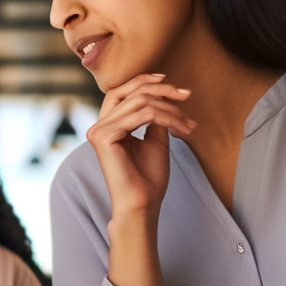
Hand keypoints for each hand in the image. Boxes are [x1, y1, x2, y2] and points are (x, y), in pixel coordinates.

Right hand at [88, 73, 194, 222]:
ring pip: (141, 102)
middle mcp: (99, 126)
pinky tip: (178, 129)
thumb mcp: (155, 140)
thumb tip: (165, 96)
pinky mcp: (104, 137)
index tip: (174, 86)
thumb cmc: (148, 178)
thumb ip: (155, 117)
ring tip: (187, 124)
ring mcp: (99, 130)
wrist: (143, 203)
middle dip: (163, 90)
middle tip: (187, 96)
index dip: (145, 81)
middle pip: (131, 92)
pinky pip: (142, 115)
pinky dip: (165, 118)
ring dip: (171, 109)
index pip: (122, 91)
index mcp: (108, 126)